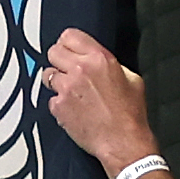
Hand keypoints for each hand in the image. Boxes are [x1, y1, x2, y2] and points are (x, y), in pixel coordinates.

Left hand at [41, 29, 156, 170]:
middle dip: (59, 60)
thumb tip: (98, 60)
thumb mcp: (132, 79)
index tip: (69, 49)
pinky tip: (72, 109)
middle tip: (67, 70)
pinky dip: (59, 103)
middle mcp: (80, 70)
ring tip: (70, 91)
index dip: (68, 43)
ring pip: (47, 74)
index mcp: (100, 59)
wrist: (124, 143)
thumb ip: (112, 64)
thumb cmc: (130, 115)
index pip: (69, 35)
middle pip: (53, 51)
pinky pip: (50, 98)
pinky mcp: (59, 106)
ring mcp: (67, 88)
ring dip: (56, 81)